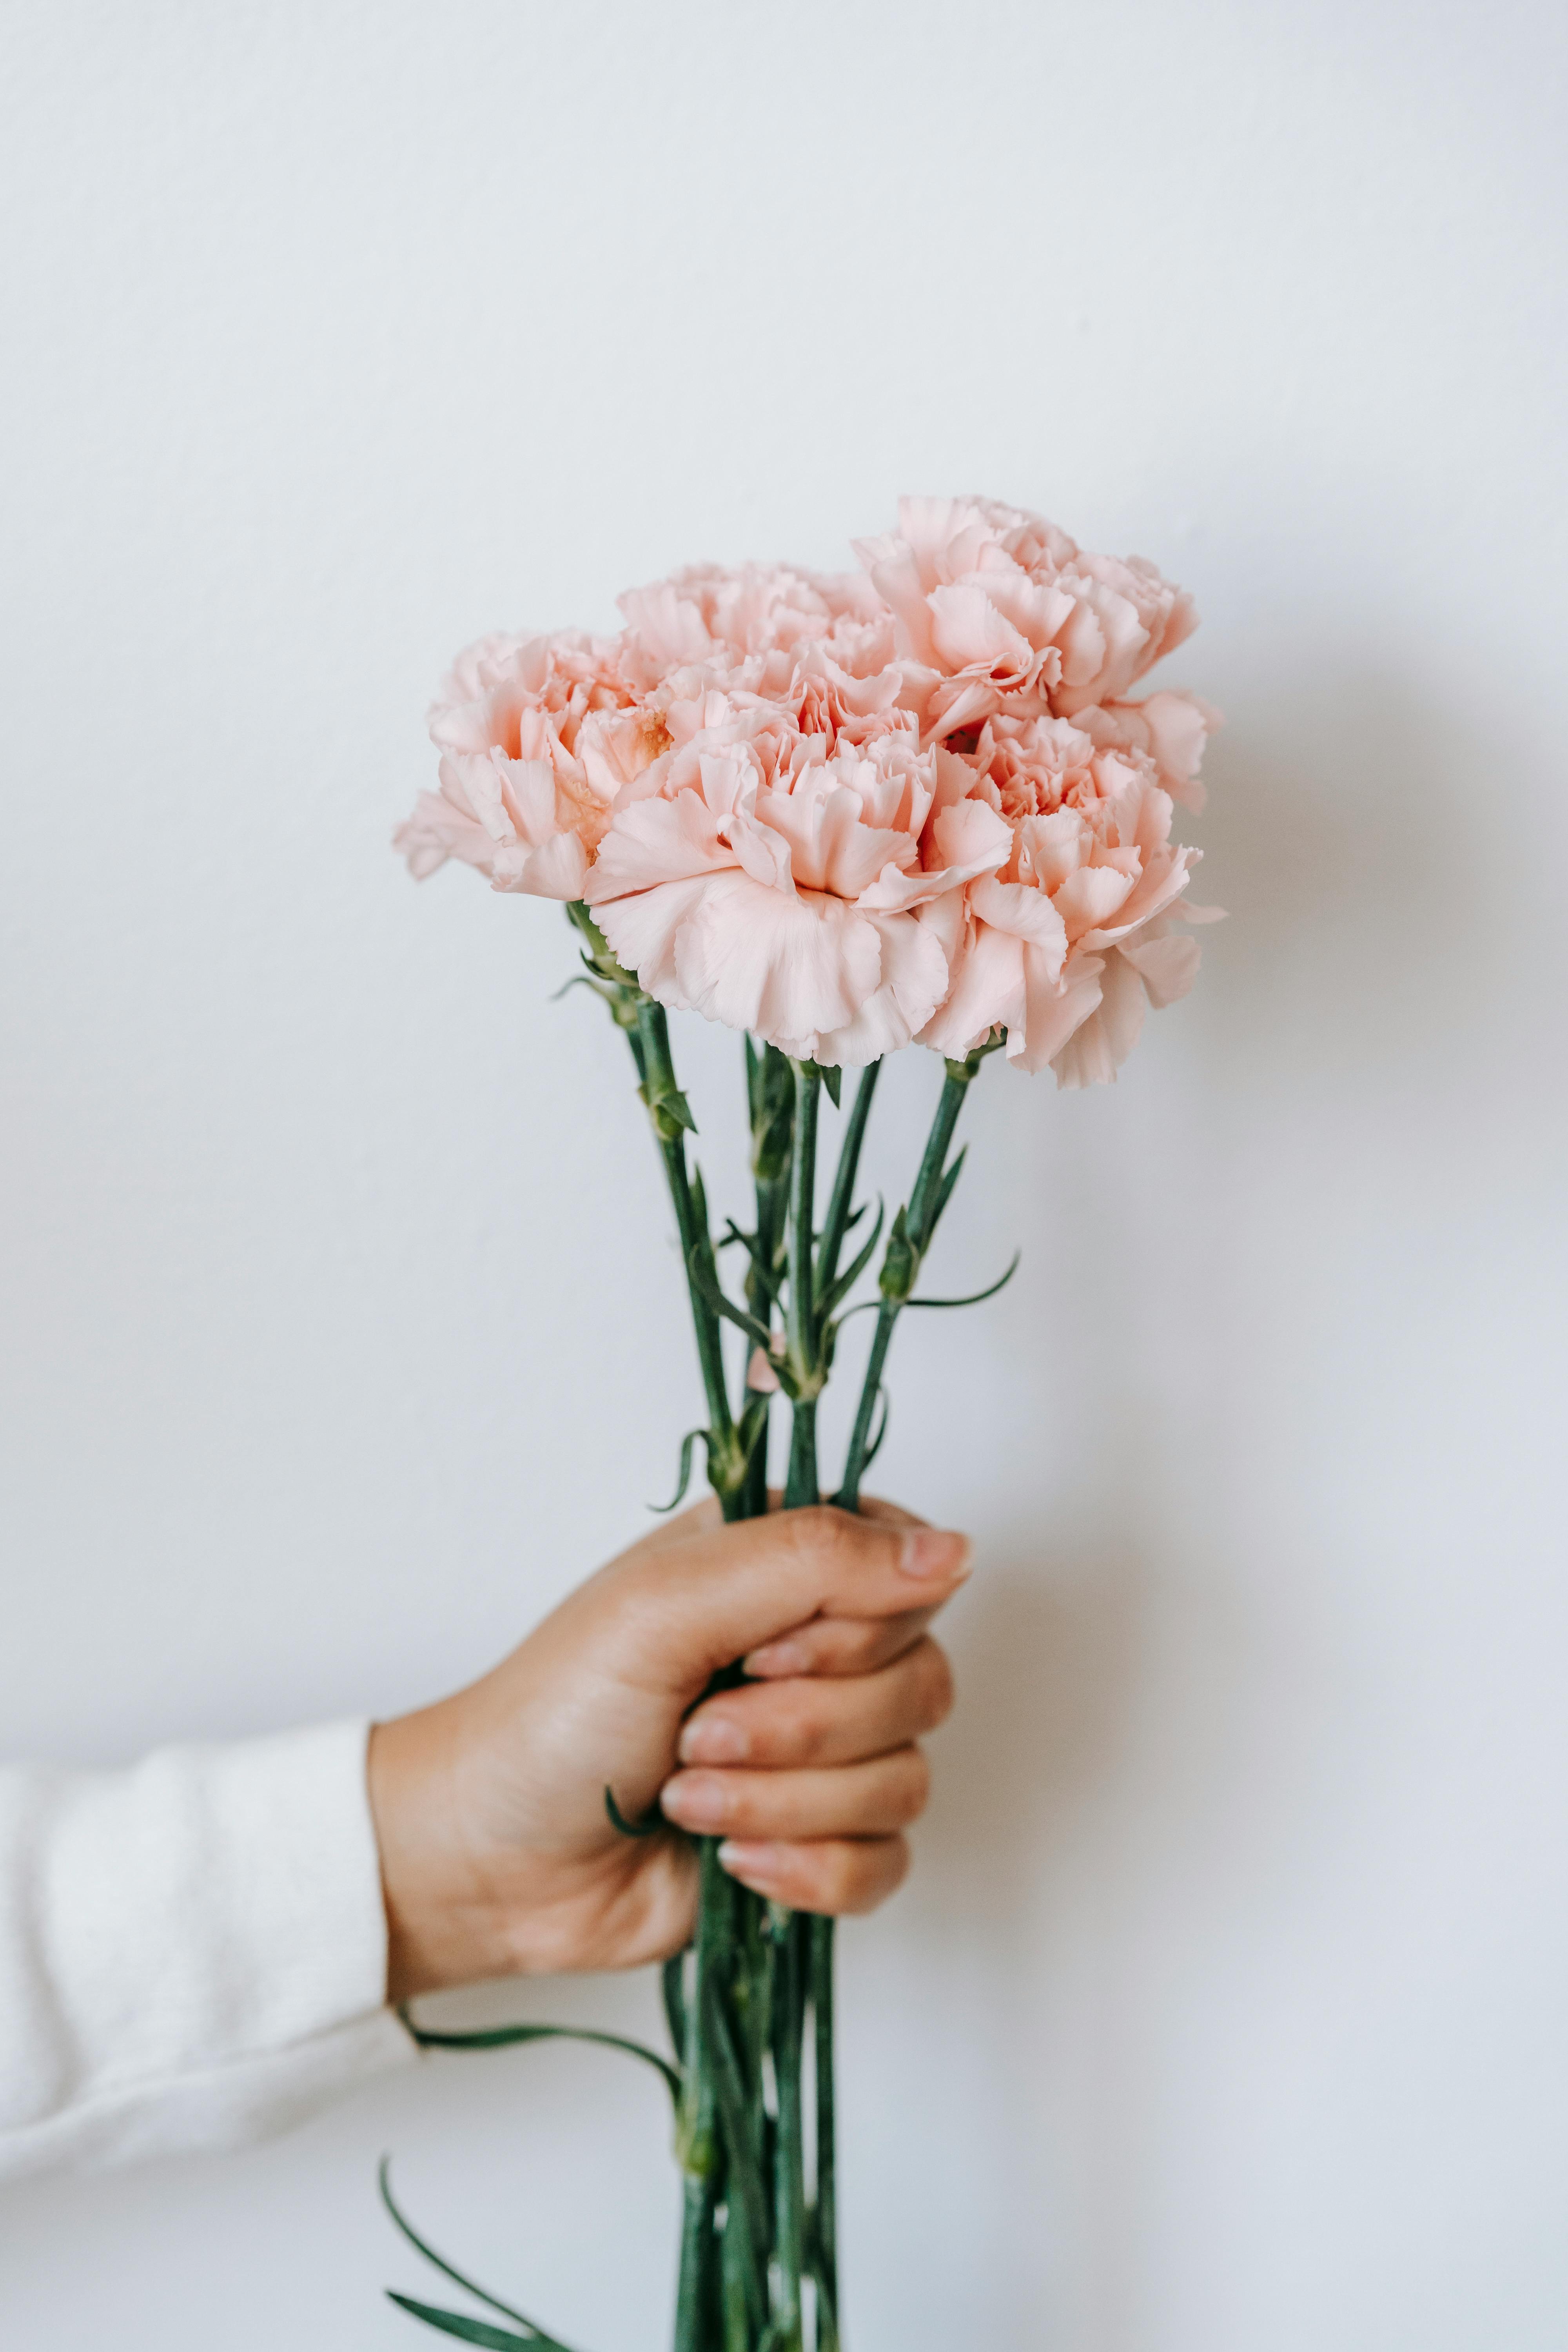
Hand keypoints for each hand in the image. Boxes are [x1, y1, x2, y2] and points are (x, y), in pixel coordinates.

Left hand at [367, 1498, 969, 2002]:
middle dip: (801, 1727)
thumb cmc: (552, 1712)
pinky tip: (731, 1866)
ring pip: (905, 1779)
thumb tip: (954, 1550)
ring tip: (687, 1799)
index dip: (852, 1630)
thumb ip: (814, 1558)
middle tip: (696, 1733)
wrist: (492, 1857)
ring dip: (784, 1802)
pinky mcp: (816, 1842)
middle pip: (921, 1682)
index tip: (760, 1651)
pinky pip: (885, 1863)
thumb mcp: (668, 1602)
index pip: (913, 1575)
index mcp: (786, 1566)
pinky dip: (806, 1871)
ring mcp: (821, 1752)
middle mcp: (816, 1651)